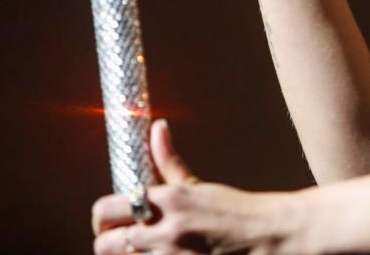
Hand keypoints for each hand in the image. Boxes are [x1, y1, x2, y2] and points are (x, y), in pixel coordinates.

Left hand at [91, 119, 299, 253]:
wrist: (267, 235)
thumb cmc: (234, 209)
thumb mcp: (198, 185)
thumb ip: (168, 160)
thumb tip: (157, 127)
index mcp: (169, 201)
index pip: (106, 210)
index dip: (101, 218)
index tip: (109, 221)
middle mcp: (165, 231)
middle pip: (104, 244)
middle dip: (109, 242)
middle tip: (123, 239)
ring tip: (144, 250)